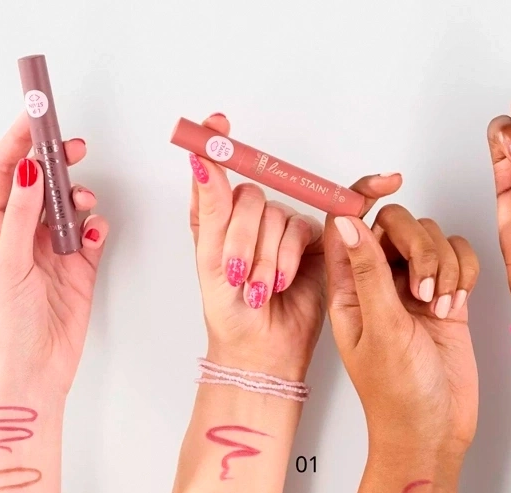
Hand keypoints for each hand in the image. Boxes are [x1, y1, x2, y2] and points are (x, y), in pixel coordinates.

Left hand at [0, 113, 109, 396]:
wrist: (34, 373)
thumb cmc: (6, 327)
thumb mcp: (6, 264)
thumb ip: (22, 216)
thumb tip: (31, 171)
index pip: (4, 176)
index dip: (18, 144)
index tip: (35, 118)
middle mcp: (21, 237)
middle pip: (40, 186)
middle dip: (56, 163)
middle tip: (73, 146)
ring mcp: (51, 253)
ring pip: (69, 208)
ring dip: (79, 199)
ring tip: (84, 203)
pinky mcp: (79, 270)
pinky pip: (92, 238)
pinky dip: (97, 230)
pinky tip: (95, 234)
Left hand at [187, 114, 331, 380]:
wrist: (261, 350)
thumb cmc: (228, 314)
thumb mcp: (209, 260)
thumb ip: (210, 207)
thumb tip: (201, 159)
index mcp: (216, 219)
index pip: (216, 171)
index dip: (216, 144)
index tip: (216, 123)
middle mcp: (248, 219)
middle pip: (250, 197)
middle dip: (242, 240)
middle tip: (237, 275)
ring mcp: (279, 229)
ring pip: (276, 216)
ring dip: (266, 257)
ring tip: (260, 289)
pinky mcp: (309, 241)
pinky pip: (302, 229)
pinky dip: (289, 256)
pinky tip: (283, 281)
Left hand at [326, 191, 478, 458]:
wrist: (435, 430)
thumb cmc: (398, 393)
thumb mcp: (381, 329)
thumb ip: (367, 272)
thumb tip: (348, 221)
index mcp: (347, 288)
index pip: (345, 224)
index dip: (361, 195)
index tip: (389, 181)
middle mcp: (376, 282)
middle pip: (394, 223)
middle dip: (417, 246)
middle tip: (422, 288)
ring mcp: (411, 288)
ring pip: (429, 237)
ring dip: (441, 264)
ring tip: (438, 306)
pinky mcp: (444, 295)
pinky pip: (456, 256)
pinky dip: (462, 272)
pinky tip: (455, 304)